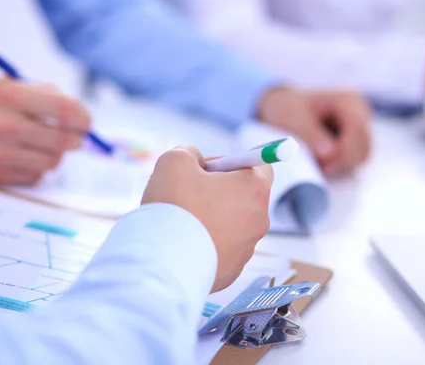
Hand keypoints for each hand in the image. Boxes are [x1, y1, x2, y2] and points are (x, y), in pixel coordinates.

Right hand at [0, 79, 90, 184]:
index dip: (84, 118)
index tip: (86, 122)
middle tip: (75, 136)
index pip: (65, 111)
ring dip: (56, 154)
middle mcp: (5, 126)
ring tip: (45, 144)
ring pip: (52, 162)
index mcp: (10, 97)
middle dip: (76, 139)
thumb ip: (41, 94)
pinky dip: (38, 167)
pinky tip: (26, 155)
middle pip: (64, 141)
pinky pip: (34, 176)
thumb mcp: (2, 85)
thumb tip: (76, 112)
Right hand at [141, 146, 273, 291]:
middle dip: (218, 190)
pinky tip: (182, 243)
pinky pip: (220, 249)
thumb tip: (194, 161)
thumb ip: (189, 153)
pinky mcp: (231, 271)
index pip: (261, 166)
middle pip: (244, 196)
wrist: (162, 265)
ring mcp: (246, 250)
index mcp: (254, 190)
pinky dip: (205, 243)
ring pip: (231, 224)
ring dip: (210, 218)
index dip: (234, 162)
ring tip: (181, 222)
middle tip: (188, 192)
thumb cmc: (174, 209)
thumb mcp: (175, 161)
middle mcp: (258, 221)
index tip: (210, 168)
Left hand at [258, 87, 370, 175]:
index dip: (344, 151)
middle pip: (364, 145)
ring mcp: (360, 127)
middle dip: (342, 161)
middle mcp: (360, 112)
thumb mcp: (293, 117)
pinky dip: (339, 164)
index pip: (358, 130)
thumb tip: (328, 154)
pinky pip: (354, 159)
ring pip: (361, 155)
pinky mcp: (354, 140)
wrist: (283, 107)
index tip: (324, 164)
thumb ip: (310, 135)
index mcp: (348, 100)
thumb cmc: (287, 108)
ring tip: (317, 163)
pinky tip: (322, 162)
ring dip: (341, 164)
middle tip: (320, 168)